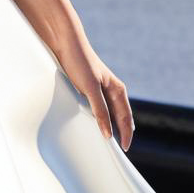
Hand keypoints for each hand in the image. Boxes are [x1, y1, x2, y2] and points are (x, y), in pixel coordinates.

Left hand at [53, 34, 134, 151]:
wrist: (66, 42)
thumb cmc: (80, 62)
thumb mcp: (90, 88)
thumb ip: (100, 110)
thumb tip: (108, 134)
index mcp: (118, 90)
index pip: (126, 118)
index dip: (126, 134)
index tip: (123, 149)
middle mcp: (112, 89)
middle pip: (120, 116)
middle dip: (121, 132)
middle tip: (117, 150)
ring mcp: (101, 88)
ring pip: (110, 112)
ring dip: (110, 125)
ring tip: (107, 140)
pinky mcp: (89, 86)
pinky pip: (98, 107)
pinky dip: (99, 117)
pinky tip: (94, 123)